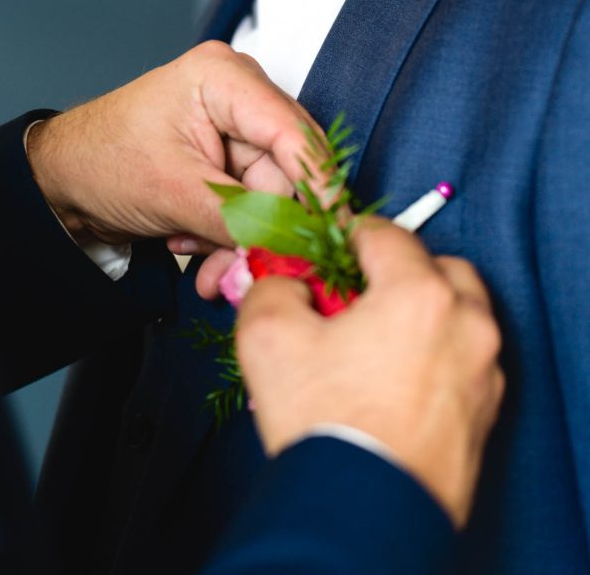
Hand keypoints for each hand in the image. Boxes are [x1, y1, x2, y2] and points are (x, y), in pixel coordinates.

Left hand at [25, 41, 324, 246]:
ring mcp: (236, 127)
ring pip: (270, 196)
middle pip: (287, 171)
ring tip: (195, 255)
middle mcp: (240, 94)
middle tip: (237, 271)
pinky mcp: (230, 158)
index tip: (332, 233)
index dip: (318, 187)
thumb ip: (237, 218)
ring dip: (237, 238)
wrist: (60, 181)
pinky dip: (227, 233)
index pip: (293, 134)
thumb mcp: (171, 191)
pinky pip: (252, 204)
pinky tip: (191, 239)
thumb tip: (287, 246)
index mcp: (225, 78)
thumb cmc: (99, 161)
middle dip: (262, 227)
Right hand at [234, 217, 504, 528]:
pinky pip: (463, 363)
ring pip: (459, 316)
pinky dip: (437, 357)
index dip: (347, 237)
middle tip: (357, 294)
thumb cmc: (323, 425)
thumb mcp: (267, 336)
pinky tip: (394, 380)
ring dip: (424, 313)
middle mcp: (467, 326)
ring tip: (377, 340)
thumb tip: (287, 283)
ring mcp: (483, 373)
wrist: (358, 516)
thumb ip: (274, 286)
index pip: (385, 235)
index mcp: (420, 294)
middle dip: (399, 272)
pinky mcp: (485, 414)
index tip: (327, 251)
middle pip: (438, 269)